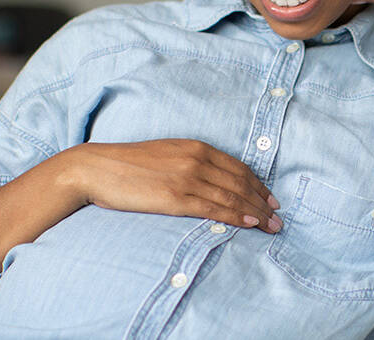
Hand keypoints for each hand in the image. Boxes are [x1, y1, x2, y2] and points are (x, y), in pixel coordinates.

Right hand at [59, 139, 281, 232]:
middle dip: (263, 202)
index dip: (258, 185)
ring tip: (271, 226)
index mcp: (195, 147)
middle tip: (278, 217)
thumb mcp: (166, 155)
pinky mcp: (175, 197)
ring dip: (255, 213)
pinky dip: (235, 216)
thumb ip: (191, 163)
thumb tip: (211, 180)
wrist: (96, 168)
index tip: (271, 199)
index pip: (238, 167)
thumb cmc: (128, 164)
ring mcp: (186, 178)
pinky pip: (213, 208)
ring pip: (232, 197)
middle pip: (240, 183)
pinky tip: (249, 223)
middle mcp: (196, 160)